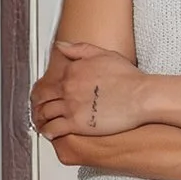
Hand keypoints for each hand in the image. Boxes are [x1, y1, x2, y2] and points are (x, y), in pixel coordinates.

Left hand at [32, 41, 149, 139]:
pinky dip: (48, 131)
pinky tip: (50, 133)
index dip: (45, 90)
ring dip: (41, 119)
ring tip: (42, 123)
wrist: (142, 96)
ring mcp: (70, 105)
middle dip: (38, 104)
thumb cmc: (129, 78)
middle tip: (39, 110)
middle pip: (42, 98)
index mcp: (72, 71)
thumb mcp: (105, 54)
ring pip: (45, 113)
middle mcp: (67, 87)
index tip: (47, 96)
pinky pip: (53, 128)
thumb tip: (61, 46)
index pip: (49, 81)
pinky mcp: (76, 122)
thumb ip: (80, 49)